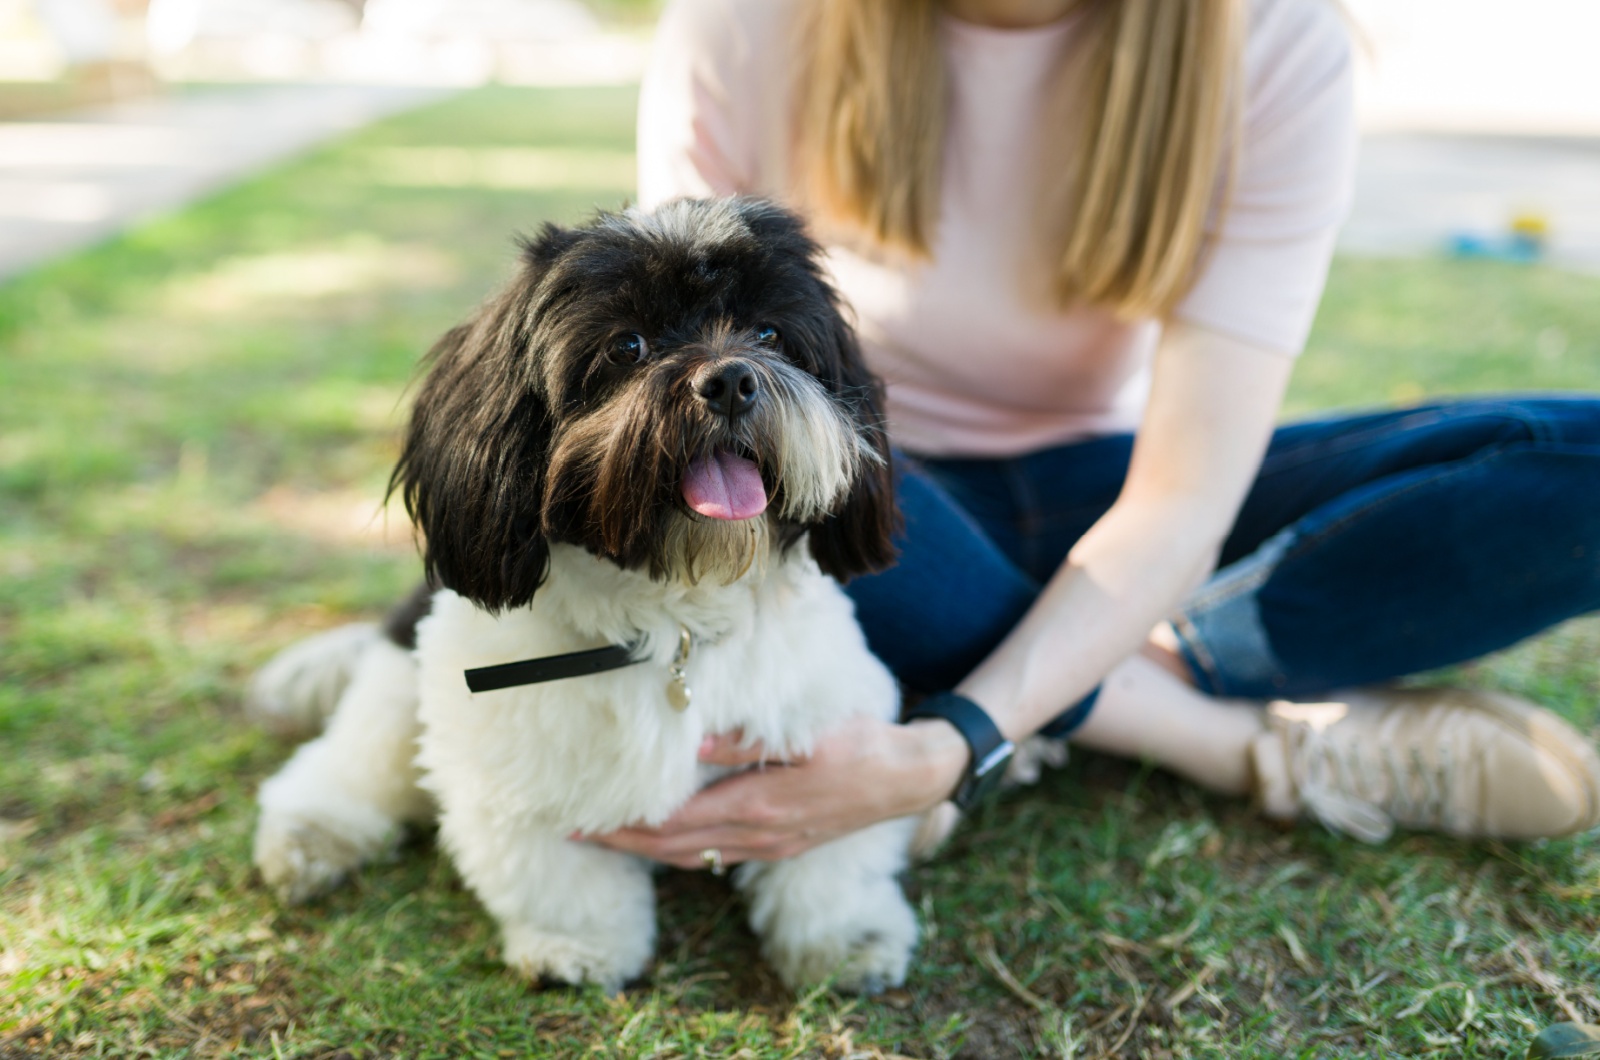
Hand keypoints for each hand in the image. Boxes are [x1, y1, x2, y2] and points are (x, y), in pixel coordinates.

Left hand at [582, 716, 968, 868]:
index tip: (584, 818)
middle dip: (620, 842)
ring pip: (691, 857)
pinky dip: (679, 850)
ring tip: (604, 837)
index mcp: (760, 807)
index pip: (674, 824)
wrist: (907, 778)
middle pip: (672, 848)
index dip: (625, 826)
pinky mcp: (778, 846)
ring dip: (644, 850)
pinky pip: (715, 856)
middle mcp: (759, 835)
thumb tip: (688, 742)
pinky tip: (661, 839)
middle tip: (572, 831)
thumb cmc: (857, 744)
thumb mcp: (804, 733)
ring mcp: (769, 846)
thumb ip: (744, 741)